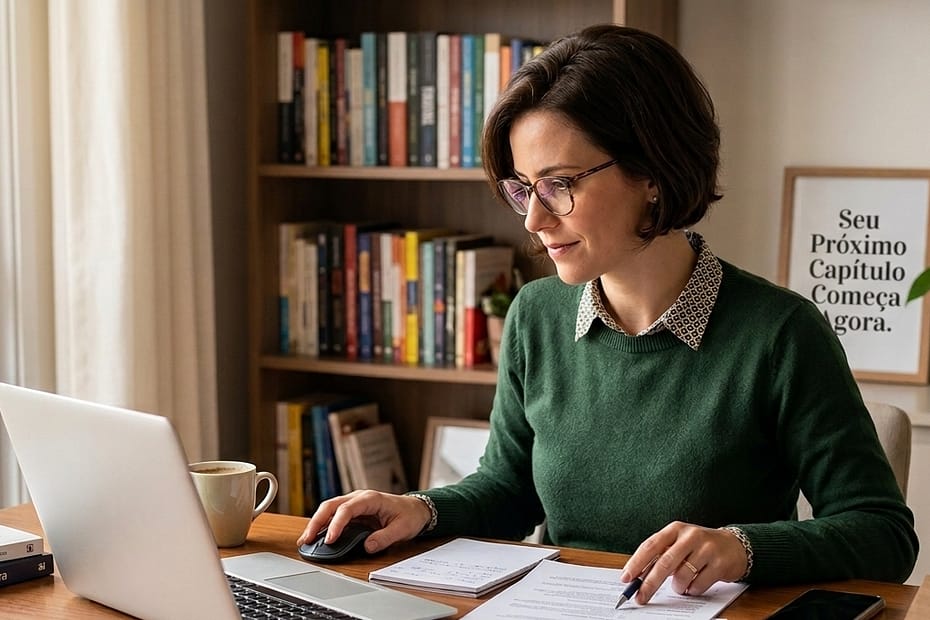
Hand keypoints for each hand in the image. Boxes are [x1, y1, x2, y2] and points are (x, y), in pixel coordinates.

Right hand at [296, 490, 432, 553]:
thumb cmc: (409, 515)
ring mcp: (354, 503)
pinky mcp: (352, 511)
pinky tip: (316, 537)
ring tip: (305, 540)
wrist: (416, 509)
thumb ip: (385, 538)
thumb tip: (367, 547)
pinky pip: (334, 516)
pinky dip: (323, 525)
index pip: (347, 509)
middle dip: (317, 522)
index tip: (329, 540)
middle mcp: (359, 498)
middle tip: (307, 539)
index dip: (336, 524)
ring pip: (329, 509)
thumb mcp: (402, 529)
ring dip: (316, 523)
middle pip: (331, 505)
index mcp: (370, 499)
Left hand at [619, 521, 747, 604]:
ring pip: (682, 576)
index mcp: (675, 529)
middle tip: (640, 596)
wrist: (735, 546)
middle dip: (649, 583)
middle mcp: (690, 536)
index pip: (651, 546)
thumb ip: (660, 556)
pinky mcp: (719, 563)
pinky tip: (695, 584)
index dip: (636, 563)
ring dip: (677, 587)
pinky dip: (692, 590)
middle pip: (664, 563)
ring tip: (680, 585)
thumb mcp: (678, 544)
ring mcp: (706, 548)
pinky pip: (698, 585)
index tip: (626, 578)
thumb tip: (638, 576)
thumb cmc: (699, 546)